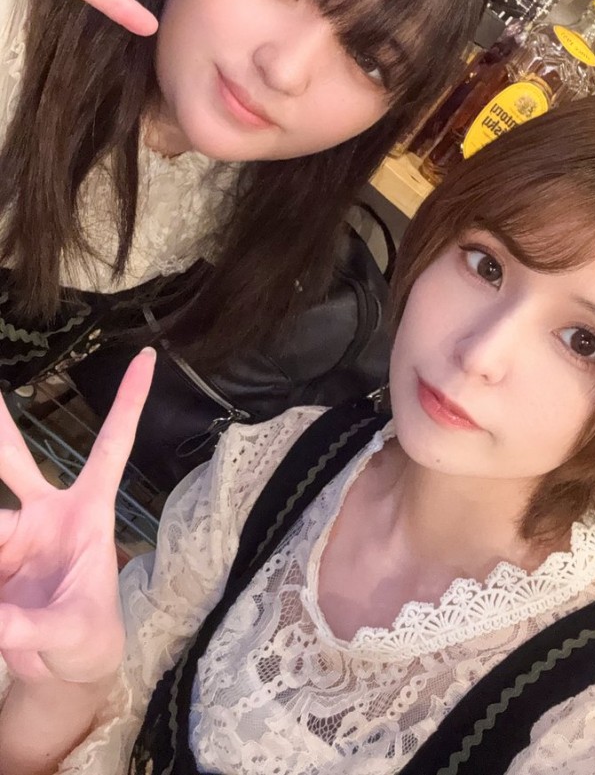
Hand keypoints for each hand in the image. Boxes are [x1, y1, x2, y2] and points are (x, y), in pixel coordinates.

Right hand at [0, 348, 155, 683]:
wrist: (64, 669)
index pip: (111, 447)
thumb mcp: (71, 633)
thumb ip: (28, 627)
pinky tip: (0, 596)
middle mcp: (45, 515)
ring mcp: (13, 535)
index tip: (147, 357)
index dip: (128, 402)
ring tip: (7, 583)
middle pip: (13, 460)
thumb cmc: (88, 638)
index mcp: (87, 513)